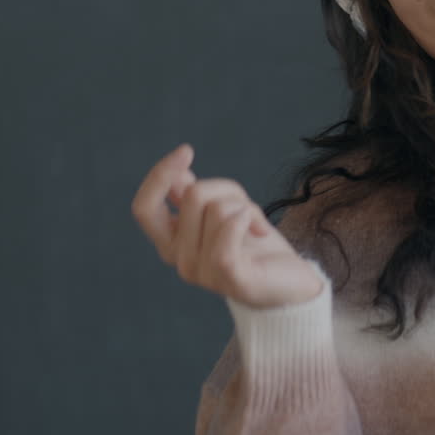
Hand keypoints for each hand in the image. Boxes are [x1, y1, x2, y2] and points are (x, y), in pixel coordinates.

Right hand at [131, 143, 323, 308]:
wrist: (291, 283)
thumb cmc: (254, 244)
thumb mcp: (221, 209)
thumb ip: (193, 196)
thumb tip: (176, 171)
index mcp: (172, 242)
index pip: (143, 208)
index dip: (159, 176)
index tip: (187, 152)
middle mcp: (180, 260)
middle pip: (192, 196)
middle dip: (225, 189)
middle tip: (244, 208)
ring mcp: (203, 273)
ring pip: (217, 208)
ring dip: (245, 206)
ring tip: (255, 226)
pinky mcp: (230, 278)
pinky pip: (229, 228)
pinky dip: (249, 218)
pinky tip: (260, 230)